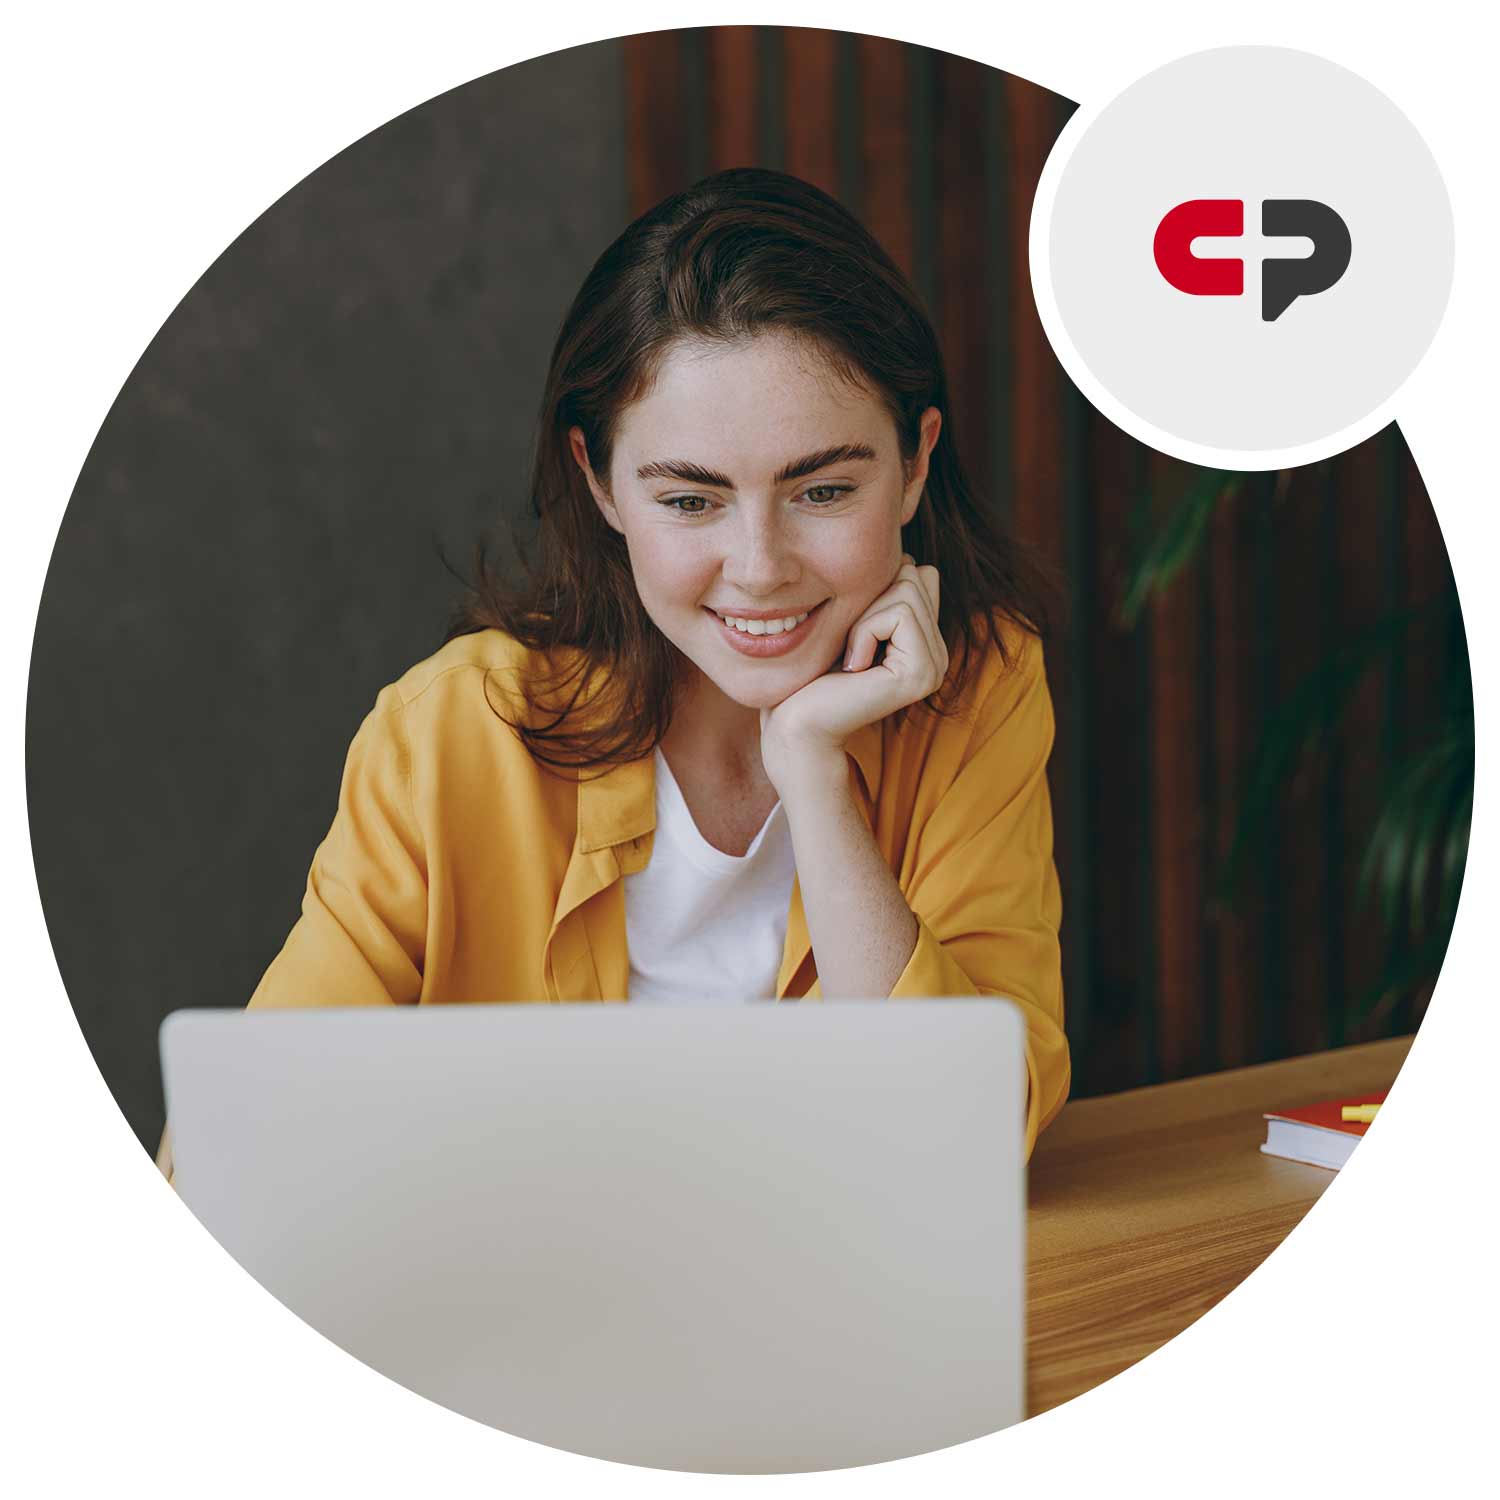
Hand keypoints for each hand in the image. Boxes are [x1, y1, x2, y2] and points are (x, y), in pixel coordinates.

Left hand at [758, 555, 947, 792]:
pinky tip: (853, 668)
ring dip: (864, 618)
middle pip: (915, 576)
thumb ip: (887, 595)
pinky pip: (898, 615)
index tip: (853, 631)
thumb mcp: (854, 620)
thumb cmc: (813, 672)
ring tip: (851, 659)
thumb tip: (912, 559)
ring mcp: (935, 667)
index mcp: (927, 643)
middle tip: (850, 646)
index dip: (877, 588)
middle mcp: (939, 656)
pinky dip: (864, 632)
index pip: (920, 574)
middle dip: (870, 600)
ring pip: (907, 591)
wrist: (796, 721)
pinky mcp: (922, 675)